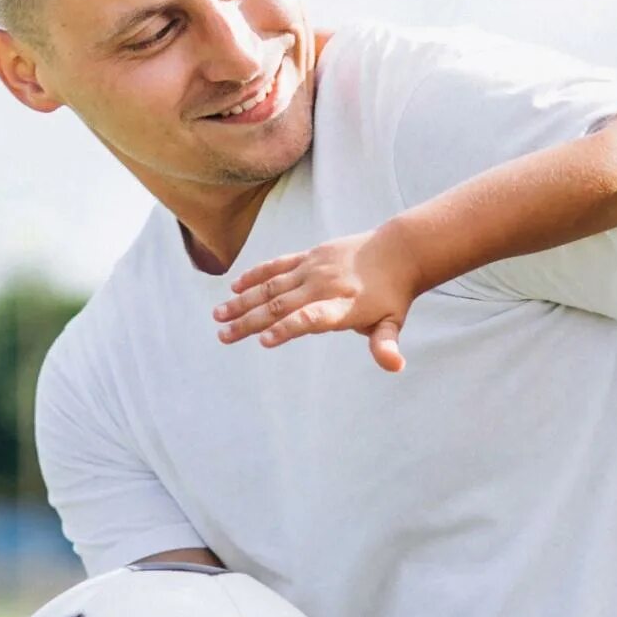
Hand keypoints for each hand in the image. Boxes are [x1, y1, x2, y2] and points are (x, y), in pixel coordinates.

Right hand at [212, 228, 418, 371]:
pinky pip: (277, 266)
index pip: (311, 318)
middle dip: (250, 322)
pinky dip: (256, 276)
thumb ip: (386, 345)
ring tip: (219, 316)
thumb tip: (396, 366)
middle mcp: (324, 286)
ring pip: (271, 286)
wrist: (398, 250)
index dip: (288, 329)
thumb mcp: (393, 322)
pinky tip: (235, 288)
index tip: (265, 341)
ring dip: (243, 302)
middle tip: (224, 337)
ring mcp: (313, 269)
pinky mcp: (309, 256)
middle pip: (281, 305)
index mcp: (343, 306)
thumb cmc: (393, 295)